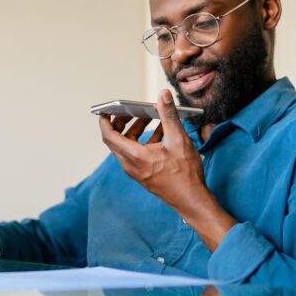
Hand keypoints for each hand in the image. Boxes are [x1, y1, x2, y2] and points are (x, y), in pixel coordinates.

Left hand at [98, 89, 207, 213]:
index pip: (109, 136)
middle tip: (132, 111)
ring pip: (127, 147)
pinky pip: (136, 154)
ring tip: (151, 119)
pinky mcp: (144, 175)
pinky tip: (161, 134)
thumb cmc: (185, 173)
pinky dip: (143, 142)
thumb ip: (169, 115)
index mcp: (135, 156)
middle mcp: (131, 165)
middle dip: (122, 123)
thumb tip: (163, 95)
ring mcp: (136, 172)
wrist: (191, 200)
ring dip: (135, 131)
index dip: (105, 121)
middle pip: (116, 140)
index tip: (106, 110)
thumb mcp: (178, 139)